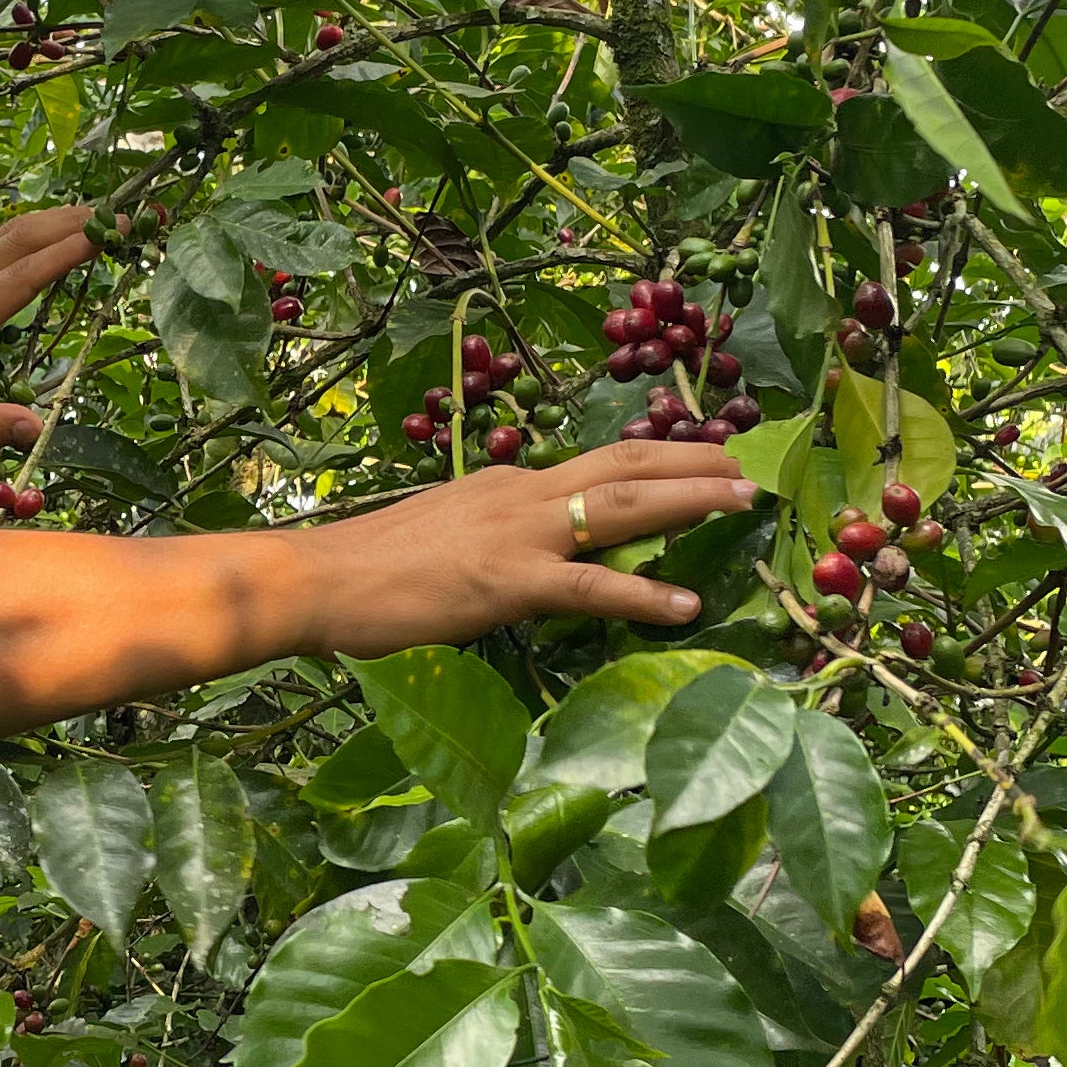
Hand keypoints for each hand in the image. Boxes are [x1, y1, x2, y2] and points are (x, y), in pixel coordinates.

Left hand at [0, 203, 94, 457]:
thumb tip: (38, 428)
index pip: (22, 276)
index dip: (67, 254)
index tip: (108, 236)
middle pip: (19, 238)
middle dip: (71, 222)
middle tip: (122, 217)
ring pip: (9, 236)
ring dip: (55, 220)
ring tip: (101, 216)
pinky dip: (35, 234)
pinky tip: (56, 235)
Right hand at [296, 441, 756, 660]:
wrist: (318, 579)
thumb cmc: (370, 569)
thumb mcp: (446, 535)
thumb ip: (495, 539)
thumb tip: (533, 558)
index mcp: (508, 484)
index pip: (596, 468)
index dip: (656, 464)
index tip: (702, 462)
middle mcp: (523, 493)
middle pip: (626, 465)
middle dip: (694, 462)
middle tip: (749, 466)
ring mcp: (519, 534)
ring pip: (624, 506)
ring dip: (692, 500)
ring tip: (745, 501)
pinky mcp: (509, 582)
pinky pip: (592, 587)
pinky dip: (645, 593)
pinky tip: (688, 604)